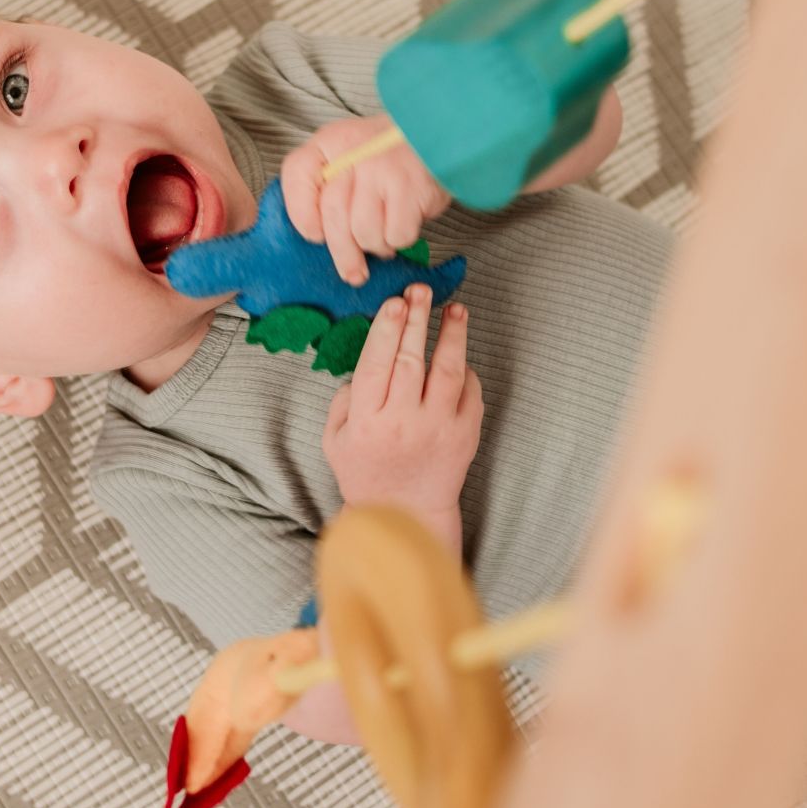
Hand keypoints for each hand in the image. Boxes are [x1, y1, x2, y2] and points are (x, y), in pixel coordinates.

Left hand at [280, 114, 450, 284]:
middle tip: (353, 272)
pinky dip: (398, 240)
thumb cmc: (384, 156)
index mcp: (329, 142)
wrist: (436, 136)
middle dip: (343, 253)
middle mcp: (354, 152)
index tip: (315, 234)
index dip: (302, 214)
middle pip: (332, 214)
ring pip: (364, 231)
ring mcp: (382, 168)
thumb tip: (316, 239)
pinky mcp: (411, 187)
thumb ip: (323, 189)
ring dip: (375, 245)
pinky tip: (402, 225)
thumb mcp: (346, 157)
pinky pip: (395, 234)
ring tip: (383, 236)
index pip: (297, 176)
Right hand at [322, 283, 482, 518]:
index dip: (387, 329)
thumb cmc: (365, 473)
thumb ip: (344, 399)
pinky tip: (458, 352)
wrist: (406, 516)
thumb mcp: (335, 439)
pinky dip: (466, 368)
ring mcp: (439, 428)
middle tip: (419, 291)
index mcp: (367, 420)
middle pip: (412, 360)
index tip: (394, 302)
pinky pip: (470, 391)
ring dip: (452, 335)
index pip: (377, 364)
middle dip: (416, 319)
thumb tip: (365, 363)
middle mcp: (404, 422)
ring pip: (448, 370)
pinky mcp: (465, 435)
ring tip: (454, 309)